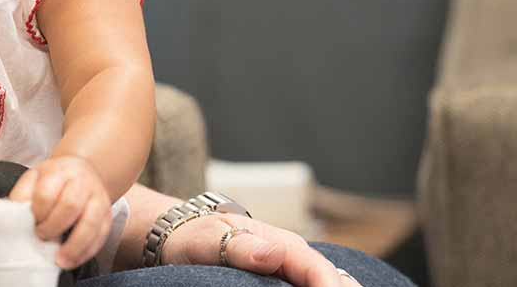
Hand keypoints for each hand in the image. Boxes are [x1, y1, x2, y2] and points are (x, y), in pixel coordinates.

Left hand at [9, 154, 113, 269]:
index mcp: (60, 170)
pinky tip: (72, 260)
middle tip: (42, 237)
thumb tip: (13, 217)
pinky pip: (101, 237)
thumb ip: (22, 195)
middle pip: (70, 206)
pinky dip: (86, 252)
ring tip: (59, 260)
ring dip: (73, 246)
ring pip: (90, 223)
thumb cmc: (53, 180)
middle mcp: (83, 182)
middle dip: (53, 227)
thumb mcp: (33, 178)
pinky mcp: (107, 216)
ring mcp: (98, 198)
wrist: (81, 172)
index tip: (32, 223)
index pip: (47, 193)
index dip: (37, 213)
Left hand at [163, 213, 351, 286]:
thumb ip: (241, 246)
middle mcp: (293, 259)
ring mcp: (290, 274)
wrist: (182, 235)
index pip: (318, 270)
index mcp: (282, 244)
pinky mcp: (282, 284)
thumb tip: (275, 253)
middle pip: (334, 280)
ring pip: (324, 285)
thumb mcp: (210, 238)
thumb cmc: (194, 235)